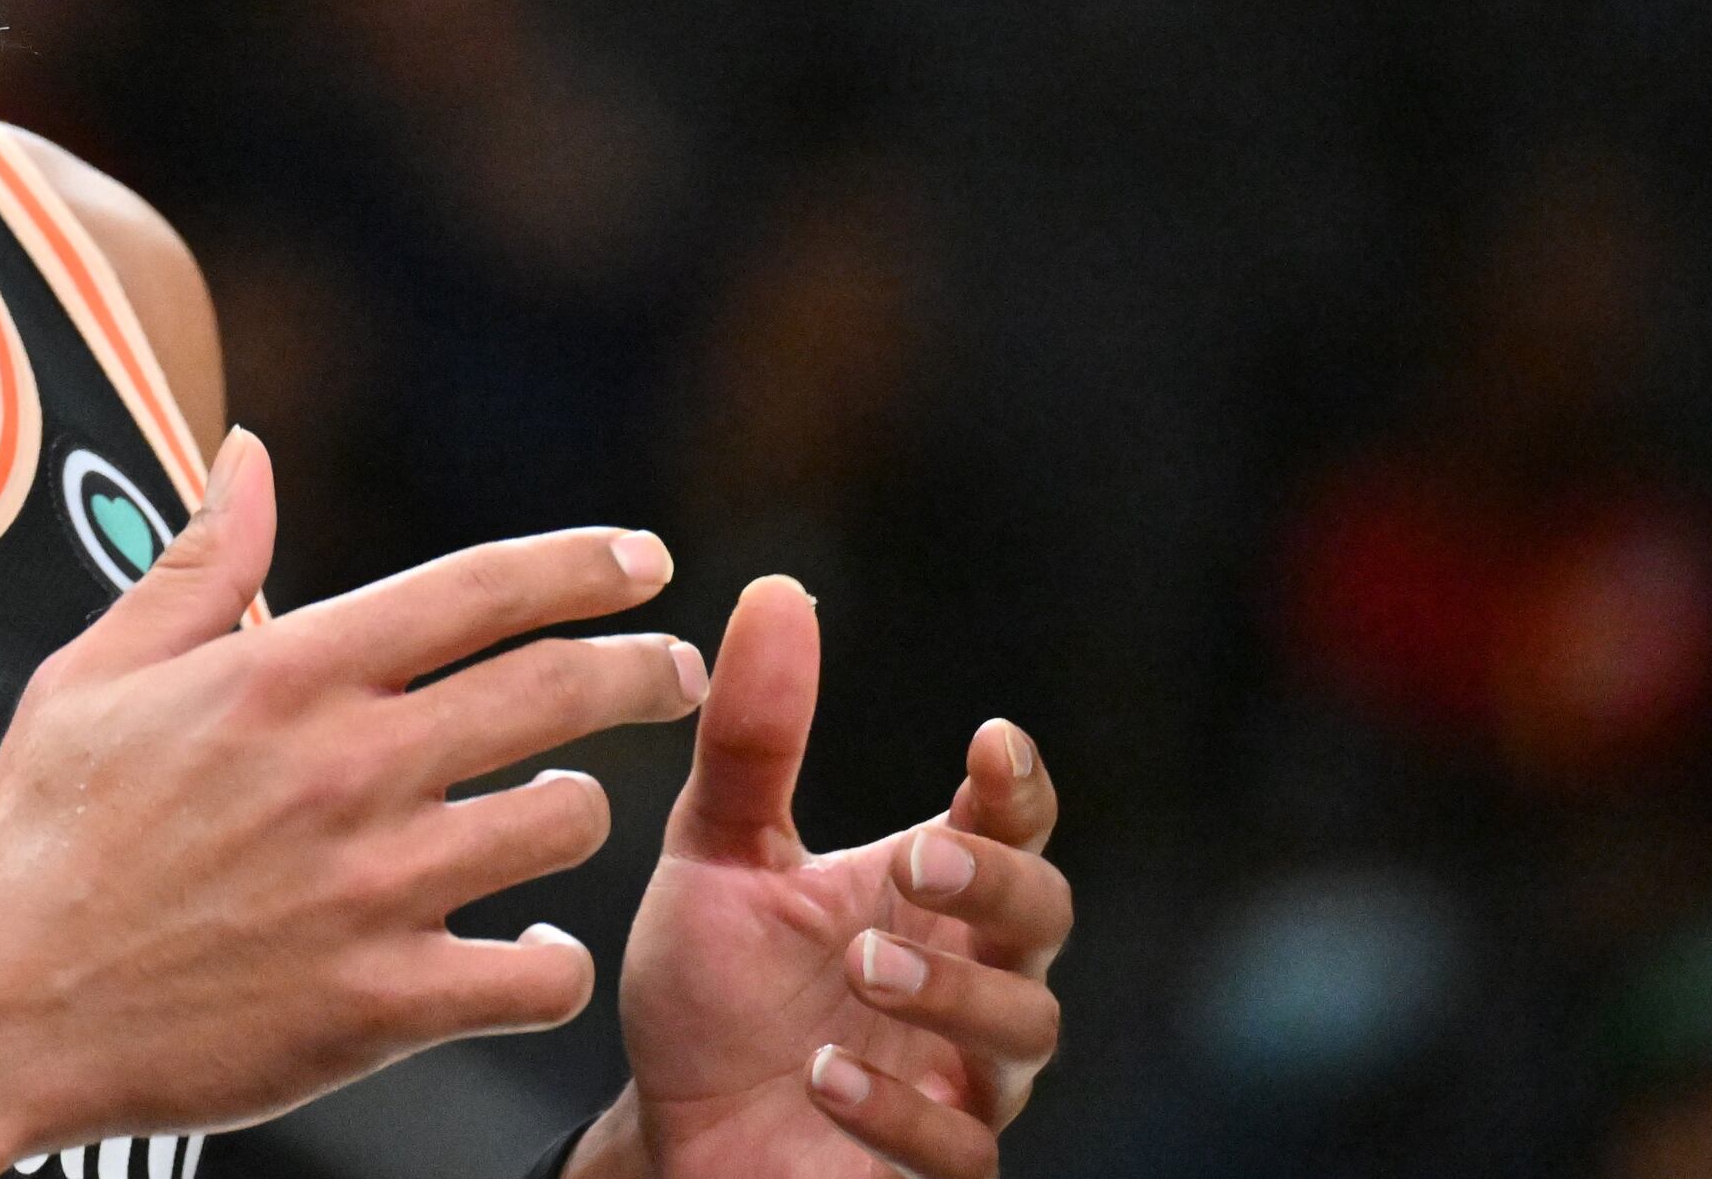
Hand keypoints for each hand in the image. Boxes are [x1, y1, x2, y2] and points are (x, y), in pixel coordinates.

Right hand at [0, 434, 707, 1151]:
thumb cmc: (39, 842)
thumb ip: (196, 567)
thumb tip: (248, 455)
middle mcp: (347, 766)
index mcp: (284, 675)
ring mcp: (375, 887)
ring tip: (557, 814)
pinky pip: (538, 975)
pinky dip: (551, 963)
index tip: (642, 561)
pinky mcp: (386, 1002)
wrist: (1, 1012)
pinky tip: (531, 955)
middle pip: (556, 690)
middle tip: (670, 672)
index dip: (581, 564)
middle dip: (641, 669)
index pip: (476, 589)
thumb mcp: (96, 677)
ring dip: (575, 813)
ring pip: (561, 823)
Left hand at [601, 578, 1067, 1178]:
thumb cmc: (712, 987)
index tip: (990, 744)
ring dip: (949, 991)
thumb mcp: (716, 854)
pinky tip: (827, 1075)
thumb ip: (753, 740)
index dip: (1017, 784)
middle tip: (917, 860)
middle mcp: (962, 975)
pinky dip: (901, 1112)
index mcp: (921, 888)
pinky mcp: (930, 1170)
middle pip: (1044, 918)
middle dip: (996, 883)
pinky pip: (962, 1150)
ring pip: (1023, 1031)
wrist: (668, 1127)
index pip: (1010, 822)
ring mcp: (958, 1078)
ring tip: (863, 965)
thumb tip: (776, 591)